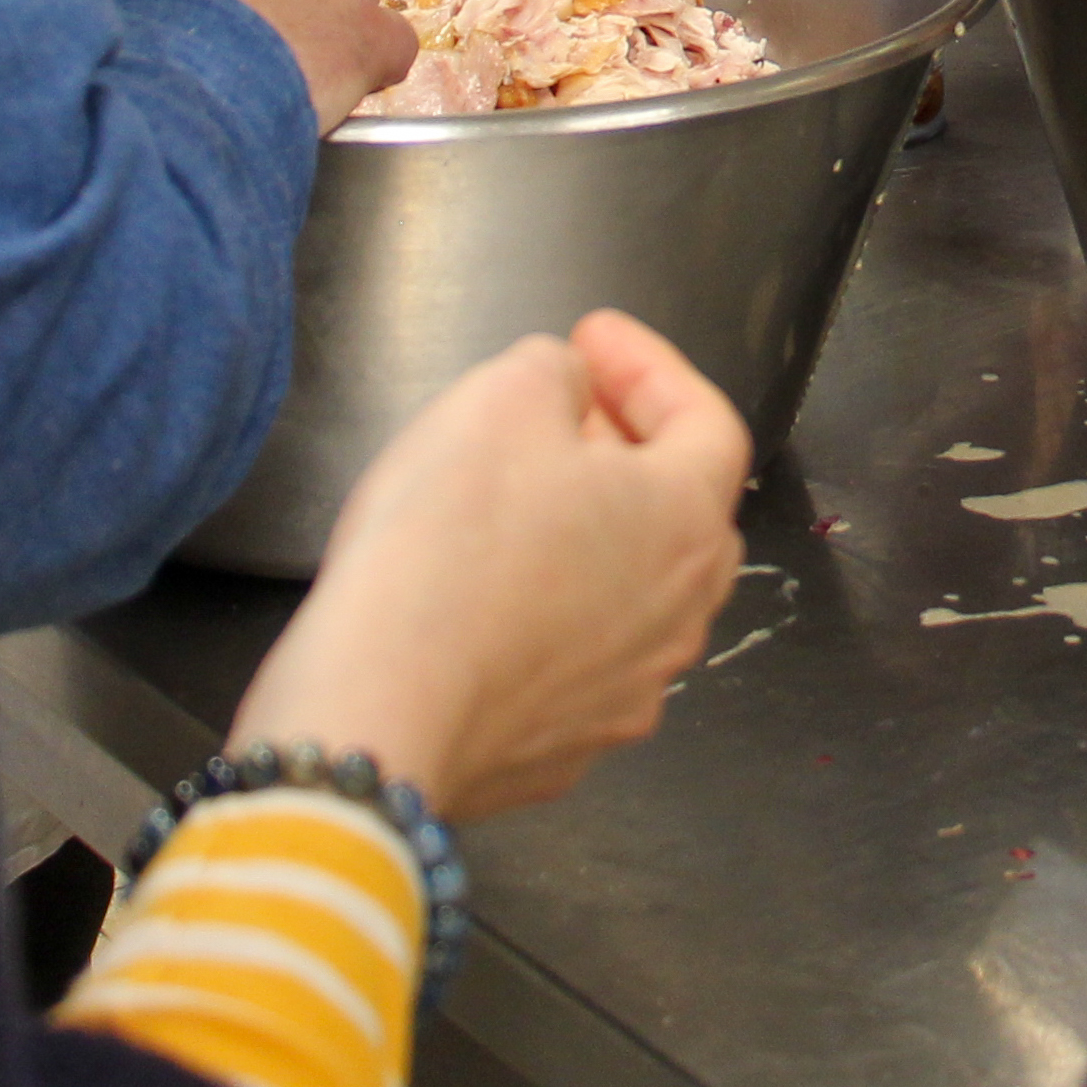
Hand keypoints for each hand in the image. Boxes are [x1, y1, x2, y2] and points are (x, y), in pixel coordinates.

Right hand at [229, 311, 754, 820]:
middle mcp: (680, 617)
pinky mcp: (565, 748)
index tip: (592, 338)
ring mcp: (627, 694)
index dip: (649, 367)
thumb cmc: (447, 549)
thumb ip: (556, 370)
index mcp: (685, 523)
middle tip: (568, 412)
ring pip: (632, 592)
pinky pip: (574, 661)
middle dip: (628, 448)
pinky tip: (487, 595)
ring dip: (592, 535)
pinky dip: (547, 613)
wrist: (379, 713)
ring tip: (524, 499)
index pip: (707, 422)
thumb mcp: (500, 398)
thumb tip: (570, 389)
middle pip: (680, 512)